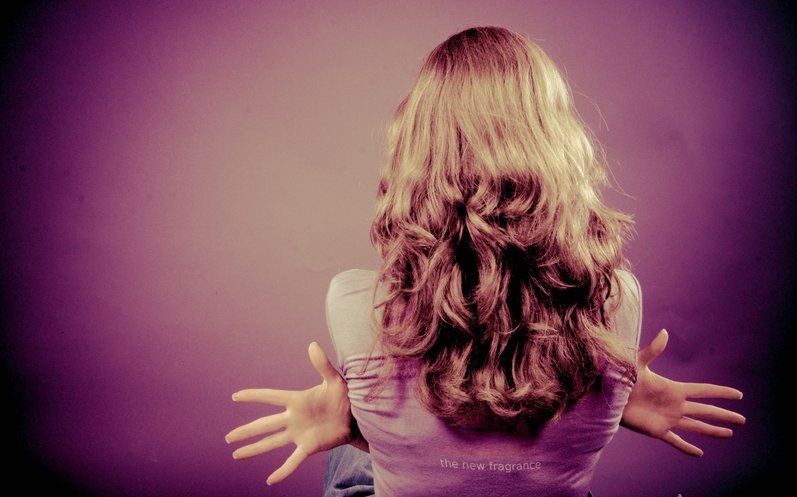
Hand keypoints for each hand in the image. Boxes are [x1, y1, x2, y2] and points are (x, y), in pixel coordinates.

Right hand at [226, 342, 352, 484]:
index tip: (235, 396)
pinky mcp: (309, 447)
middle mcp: (294, 418)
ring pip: (272, 442)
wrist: (358, 416)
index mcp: (297, 400)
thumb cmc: (345, 396)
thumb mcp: (334, 380)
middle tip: (228, 437)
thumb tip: (312, 345)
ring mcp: (299, 434)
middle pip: (264, 424)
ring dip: (254, 449)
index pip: (271, 397)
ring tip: (236, 455)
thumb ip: (322, 365)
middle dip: (246, 430)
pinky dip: (282, 471)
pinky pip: (293, 461)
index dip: (254, 396)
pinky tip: (270, 481)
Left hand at [620, 329, 745, 456]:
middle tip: (742, 420)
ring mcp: (667, 419)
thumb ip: (653, 351)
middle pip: (706, 411)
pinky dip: (688, 448)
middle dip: (724, 415)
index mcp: (674, 389)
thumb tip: (664, 332)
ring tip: (729, 434)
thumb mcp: (638, 364)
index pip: (703, 391)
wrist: (606, 396)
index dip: (721, 393)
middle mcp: (675, 405)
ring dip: (712, 431)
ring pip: (696, 427)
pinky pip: (676, 441)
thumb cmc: (620, 377)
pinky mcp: (657, 431)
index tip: (738, 395)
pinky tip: (700, 454)